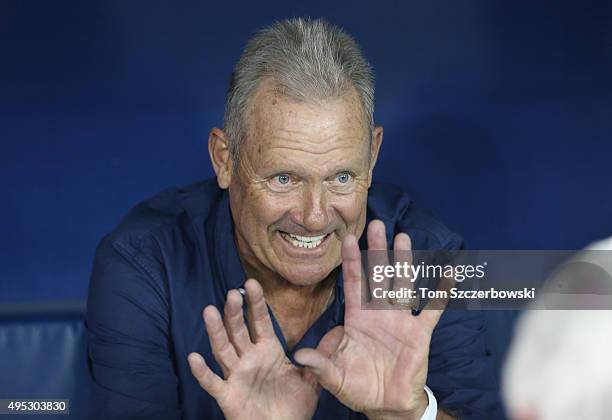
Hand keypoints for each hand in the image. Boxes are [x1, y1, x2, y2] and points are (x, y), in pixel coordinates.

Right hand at [188, 279, 319, 419]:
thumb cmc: (294, 406)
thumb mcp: (311, 379)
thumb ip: (320, 357)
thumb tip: (339, 332)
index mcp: (268, 350)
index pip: (260, 321)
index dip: (256, 303)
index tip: (252, 283)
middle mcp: (249, 358)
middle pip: (239, 330)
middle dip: (235, 312)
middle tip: (232, 293)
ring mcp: (236, 375)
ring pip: (223, 349)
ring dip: (216, 331)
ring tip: (209, 311)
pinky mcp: (227, 395)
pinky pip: (213, 382)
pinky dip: (203, 371)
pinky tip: (194, 357)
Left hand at [294, 220, 445, 419]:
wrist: (386, 405)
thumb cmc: (358, 388)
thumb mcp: (335, 377)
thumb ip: (320, 365)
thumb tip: (300, 355)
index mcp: (356, 319)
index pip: (352, 283)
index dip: (350, 262)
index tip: (347, 238)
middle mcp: (378, 313)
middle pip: (377, 275)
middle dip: (377, 250)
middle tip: (376, 223)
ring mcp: (400, 321)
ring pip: (402, 284)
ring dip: (403, 262)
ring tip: (404, 237)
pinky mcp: (419, 334)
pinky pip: (432, 310)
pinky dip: (441, 293)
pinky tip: (449, 274)